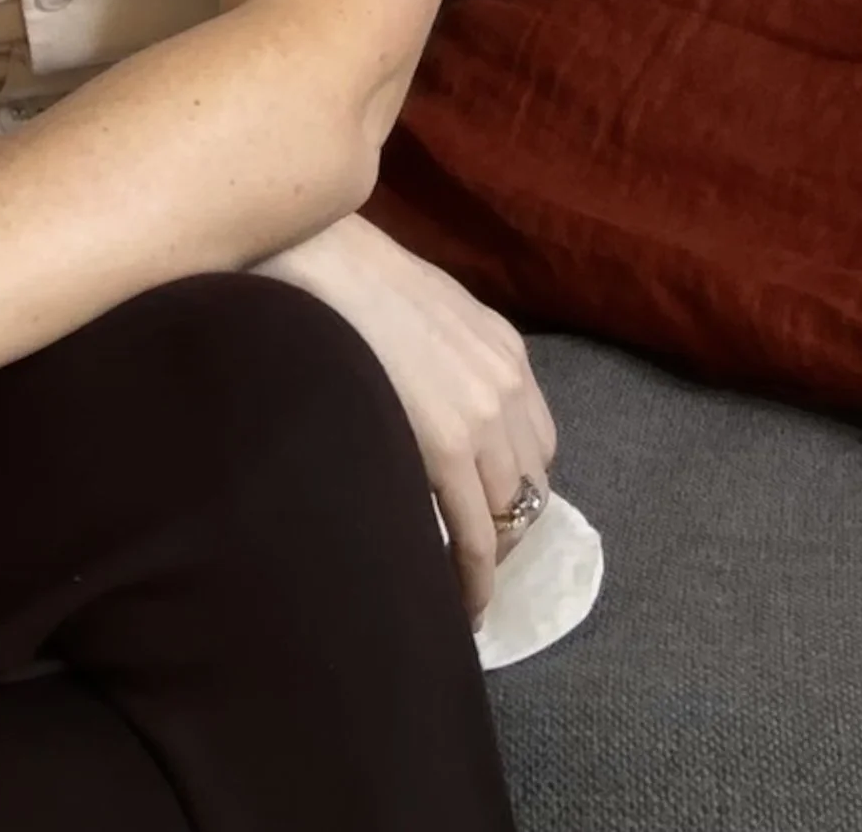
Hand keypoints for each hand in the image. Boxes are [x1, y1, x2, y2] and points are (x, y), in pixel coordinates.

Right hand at [264, 211, 555, 619]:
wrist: (324, 258)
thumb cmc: (355, 275)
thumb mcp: (428, 311)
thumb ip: (449, 358)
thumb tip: (431, 401)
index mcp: (506, 350)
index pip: (537, 442)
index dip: (517, 485)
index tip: (492, 512)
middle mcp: (508, 386)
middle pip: (531, 483)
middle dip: (510, 525)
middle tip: (475, 559)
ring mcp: (484, 418)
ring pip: (510, 515)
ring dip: (492, 556)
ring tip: (463, 587)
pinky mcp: (450, 447)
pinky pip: (478, 534)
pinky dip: (475, 578)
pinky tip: (462, 603)